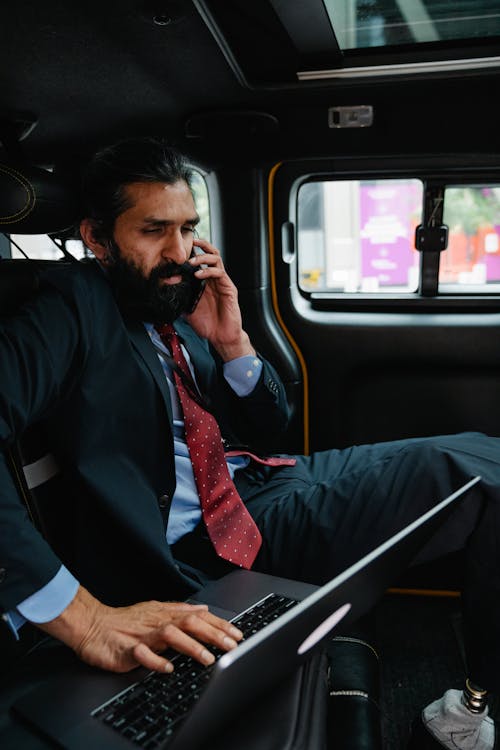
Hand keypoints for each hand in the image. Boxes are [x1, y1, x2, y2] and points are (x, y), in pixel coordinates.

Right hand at [38, 585, 242, 673]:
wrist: (93, 626)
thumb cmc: (125, 622)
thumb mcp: (156, 611)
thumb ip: (180, 610)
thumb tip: (203, 608)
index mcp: (166, 614)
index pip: (198, 617)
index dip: (219, 625)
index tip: (238, 635)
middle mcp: (158, 621)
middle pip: (190, 624)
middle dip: (213, 635)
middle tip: (232, 646)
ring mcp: (143, 635)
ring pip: (171, 636)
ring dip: (191, 647)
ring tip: (208, 658)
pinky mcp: (127, 649)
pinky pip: (143, 654)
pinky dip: (156, 661)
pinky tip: (168, 668)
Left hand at [186, 238, 254, 360]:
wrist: (221, 337)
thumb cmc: (207, 324)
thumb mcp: (187, 309)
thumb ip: (180, 298)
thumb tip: (165, 291)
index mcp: (204, 283)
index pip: (200, 261)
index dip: (192, 252)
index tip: (180, 247)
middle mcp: (213, 280)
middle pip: (210, 254)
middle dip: (201, 245)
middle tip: (190, 242)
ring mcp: (222, 283)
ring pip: (216, 259)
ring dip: (202, 257)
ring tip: (191, 262)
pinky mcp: (229, 288)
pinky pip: (220, 273)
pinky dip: (208, 271)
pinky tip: (199, 275)